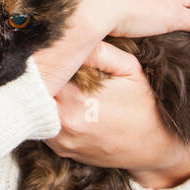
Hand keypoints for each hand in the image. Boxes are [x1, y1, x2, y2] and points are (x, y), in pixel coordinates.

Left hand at [45, 40, 189, 184]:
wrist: (155, 146)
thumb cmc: (144, 105)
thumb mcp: (129, 70)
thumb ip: (100, 52)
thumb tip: (74, 37)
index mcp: (76, 100)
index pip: (45, 76)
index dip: (46, 64)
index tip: (50, 56)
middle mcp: (64, 124)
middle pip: (35, 96)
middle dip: (41, 80)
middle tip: (48, 67)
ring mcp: (61, 141)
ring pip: (36, 113)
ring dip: (44, 99)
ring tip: (56, 85)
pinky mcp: (63, 151)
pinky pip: (44, 129)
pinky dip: (49, 115)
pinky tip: (63, 105)